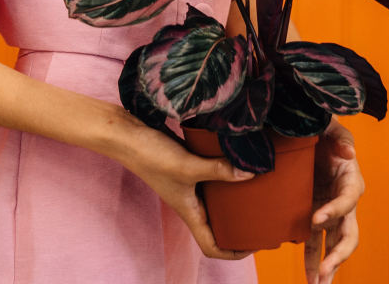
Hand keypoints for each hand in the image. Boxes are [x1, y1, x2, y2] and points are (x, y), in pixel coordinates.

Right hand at [112, 116, 256, 260]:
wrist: (127, 135)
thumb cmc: (151, 157)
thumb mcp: (188, 166)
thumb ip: (218, 170)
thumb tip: (250, 174)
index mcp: (189, 213)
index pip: (212, 247)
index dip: (233, 253)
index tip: (254, 245)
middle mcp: (190, 203)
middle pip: (217, 227)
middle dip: (239, 227)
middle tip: (261, 217)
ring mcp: (188, 185)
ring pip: (215, 202)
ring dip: (234, 200)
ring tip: (255, 190)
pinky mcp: (187, 167)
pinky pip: (211, 179)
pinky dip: (224, 176)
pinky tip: (236, 162)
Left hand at [304, 121, 363, 283]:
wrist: (306, 137)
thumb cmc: (321, 129)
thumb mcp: (329, 125)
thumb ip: (339, 136)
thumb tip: (348, 154)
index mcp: (351, 179)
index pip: (347, 199)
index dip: (334, 210)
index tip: (315, 219)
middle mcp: (345, 200)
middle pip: (349, 232)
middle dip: (338, 254)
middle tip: (324, 270)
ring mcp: (330, 212)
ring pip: (334, 244)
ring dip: (327, 266)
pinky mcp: (315, 217)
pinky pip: (315, 242)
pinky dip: (312, 261)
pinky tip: (309, 279)